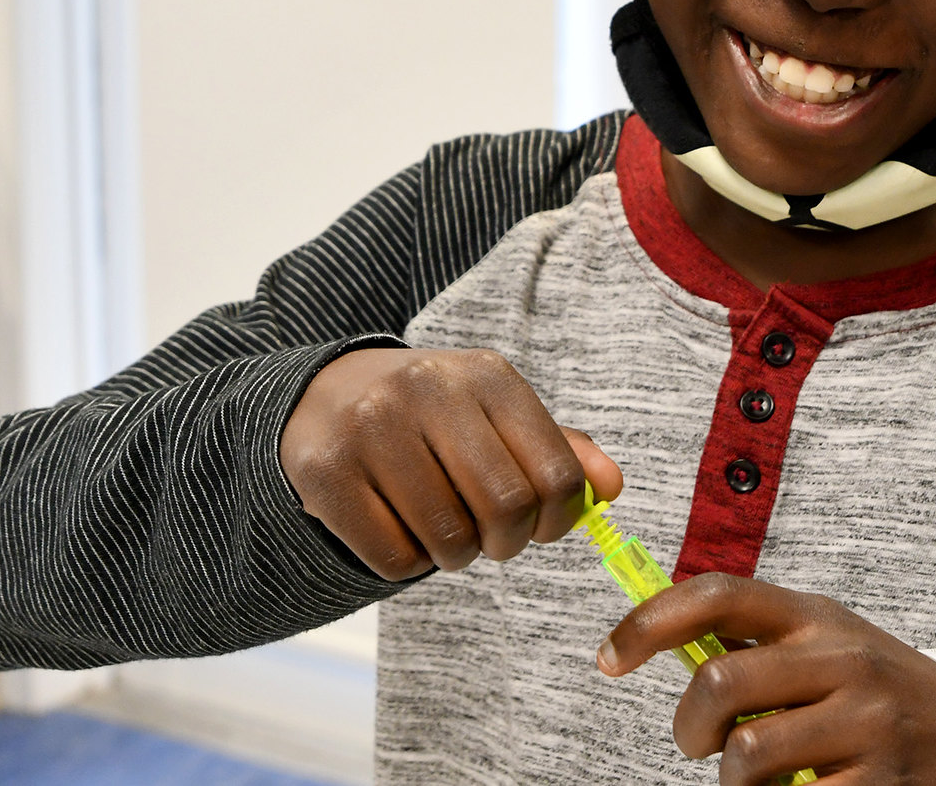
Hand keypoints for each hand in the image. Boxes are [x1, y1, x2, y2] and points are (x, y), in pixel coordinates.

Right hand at [280, 348, 623, 580]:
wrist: (323, 396)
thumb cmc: (430, 416)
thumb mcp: (494, 413)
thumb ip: (557, 449)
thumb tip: (611, 487)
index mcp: (486, 374)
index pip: (558, 476)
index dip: (559, 521)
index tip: (539, 525)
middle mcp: (428, 389)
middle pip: (506, 511)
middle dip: (505, 544)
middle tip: (488, 537)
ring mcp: (371, 427)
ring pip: (450, 541)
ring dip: (454, 555)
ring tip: (440, 527)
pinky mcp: (326, 471)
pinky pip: (395, 560)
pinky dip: (406, 562)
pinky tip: (397, 525)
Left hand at [596, 572, 935, 784]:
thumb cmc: (871, 684)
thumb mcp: (821, 640)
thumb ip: (754, 641)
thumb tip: (658, 640)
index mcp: (812, 615)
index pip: (717, 596)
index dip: (649, 622)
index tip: (610, 659)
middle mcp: (840, 659)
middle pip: (720, 682)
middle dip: (688, 727)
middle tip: (699, 743)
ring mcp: (864, 721)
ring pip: (748, 752)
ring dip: (731, 778)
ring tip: (751, 777)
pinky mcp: (879, 782)